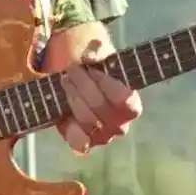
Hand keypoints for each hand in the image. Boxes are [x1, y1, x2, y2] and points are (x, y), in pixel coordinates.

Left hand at [58, 39, 142, 155]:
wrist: (75, 83)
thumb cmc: (92, 69)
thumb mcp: (96, 56)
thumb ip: (96, 52)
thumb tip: (93, 51)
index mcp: (131, 105)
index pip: (123, 99)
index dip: (105, 82)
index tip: (91, 67)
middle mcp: (121, 125)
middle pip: (100, 107)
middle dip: (83, 85)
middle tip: (72, 69)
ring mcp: (102, 136)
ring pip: (87, 120)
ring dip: (73, 97)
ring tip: (65, 80)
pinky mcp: (84, 143)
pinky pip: (79, 143)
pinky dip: (70, 128)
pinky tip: (64, 113)